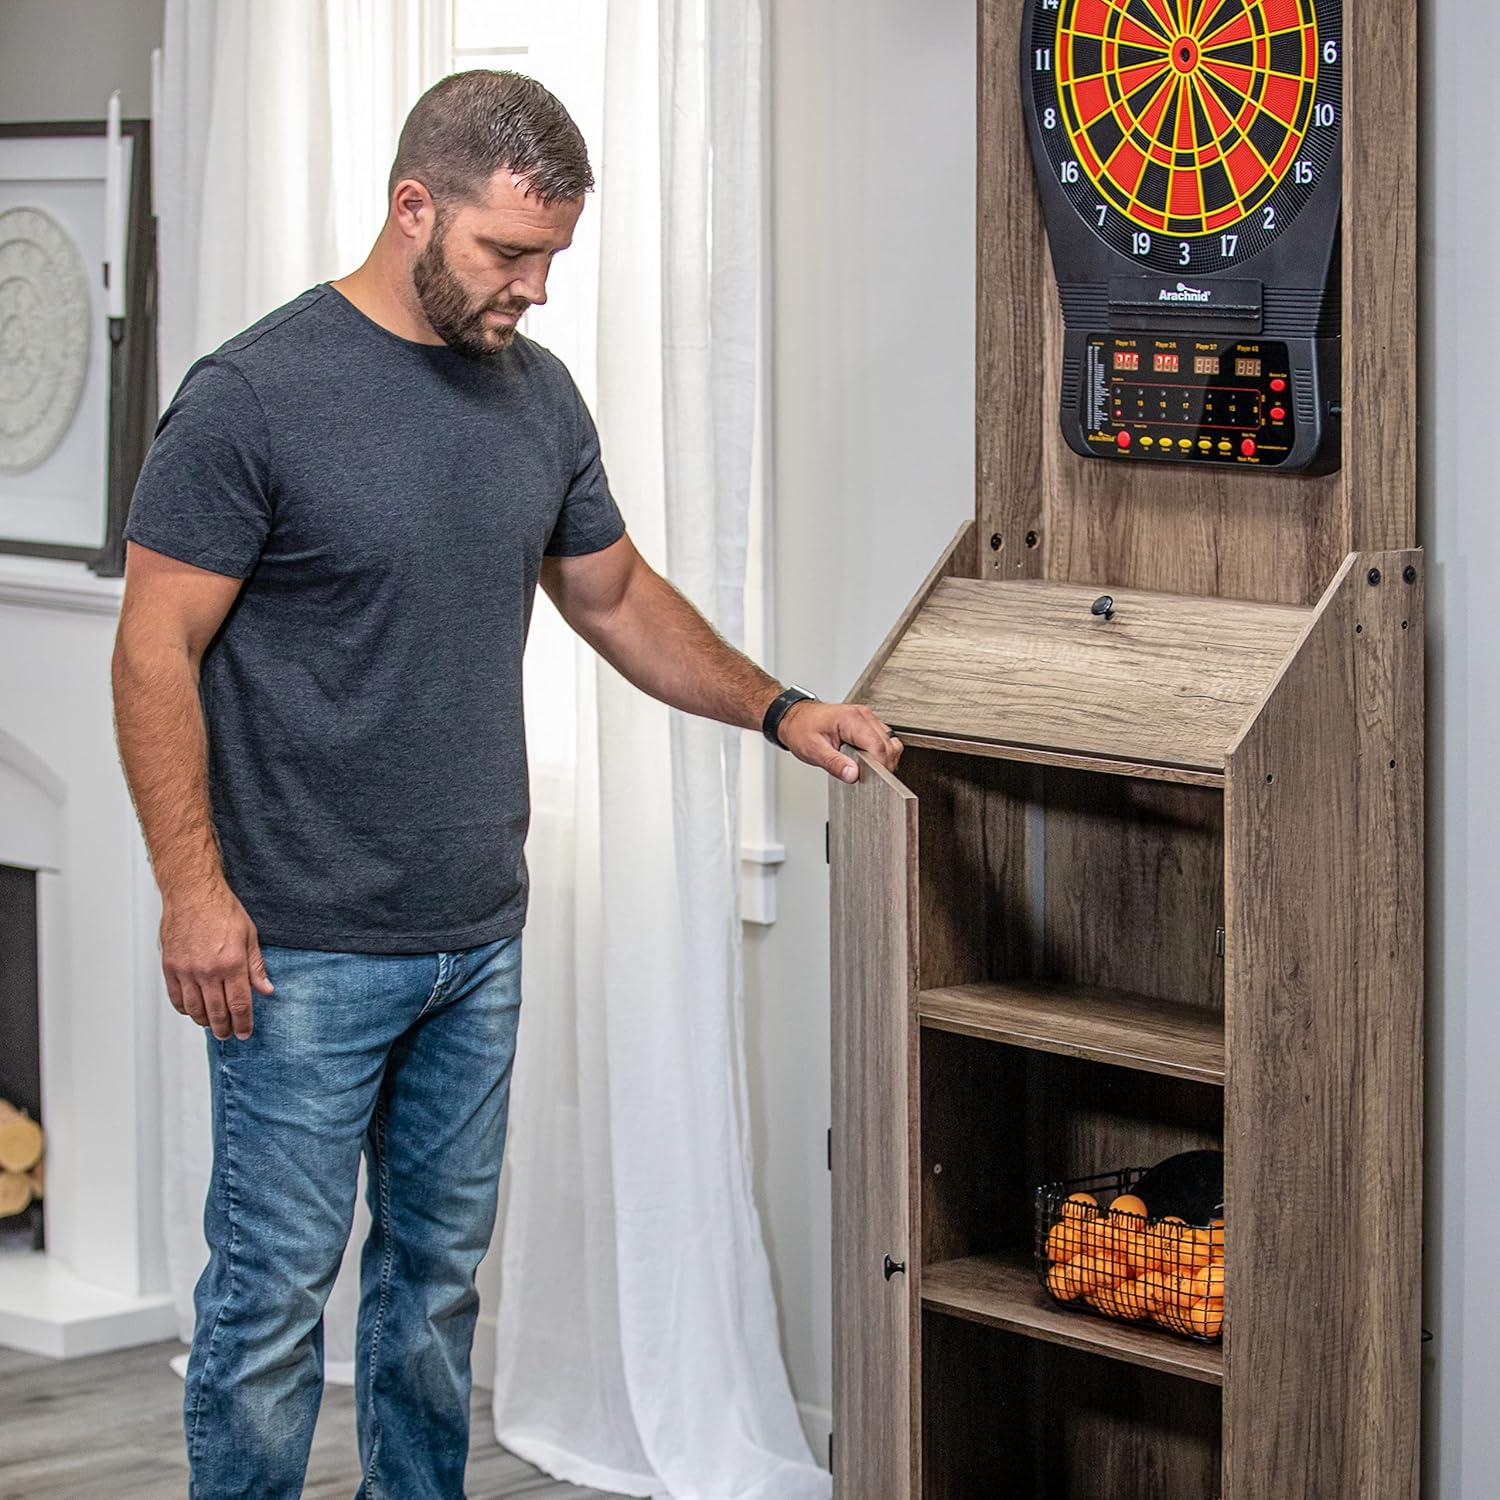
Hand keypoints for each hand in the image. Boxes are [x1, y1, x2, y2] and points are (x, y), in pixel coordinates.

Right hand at [158, 883, 274, 1040]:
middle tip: (229, 1034)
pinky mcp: (170, 967)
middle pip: (217, 1012)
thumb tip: (266, 990)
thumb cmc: (222, 910)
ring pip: (194, 1009)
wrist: (192, 894)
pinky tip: (193, 1010)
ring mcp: (186, 970)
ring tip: (213, 1024)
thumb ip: (256, 967)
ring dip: (204, 1021)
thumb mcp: (249, 936)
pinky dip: (185, 1009)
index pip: (240, 1004)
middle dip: (225, 1028)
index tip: (245, 1033)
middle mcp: (208, 971)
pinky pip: (176, 998)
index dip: (243, 1023)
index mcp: (232, 964)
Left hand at [777, 700, 901, 781]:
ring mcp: (866, 717)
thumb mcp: (813, 750)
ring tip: (864, 767)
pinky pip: (884, 739)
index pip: (878, 747)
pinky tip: (866, 759)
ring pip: (890, 742)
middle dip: (882, 765)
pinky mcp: (867, 722)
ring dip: (882, 758)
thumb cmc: (801, 729)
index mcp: (850, 719)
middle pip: (888, 745)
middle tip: (865, 776)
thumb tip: (853, 775)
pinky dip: (880, 752)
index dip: (879, 766)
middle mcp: (862, 715)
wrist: (795, 718)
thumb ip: (835, 764)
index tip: (872, 779)